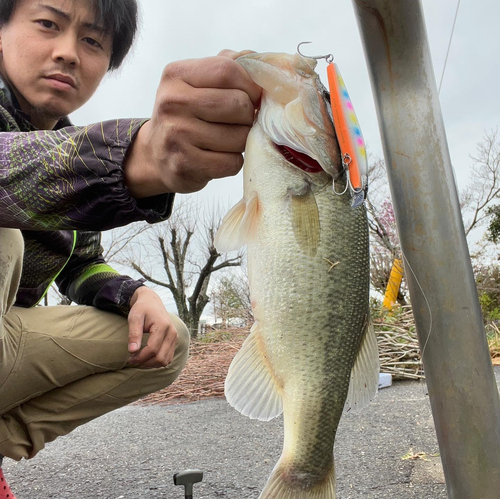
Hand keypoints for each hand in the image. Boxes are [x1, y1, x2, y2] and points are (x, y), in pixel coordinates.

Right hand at [124, 51, 260, 197]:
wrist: (156, 156)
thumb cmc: (185, 116)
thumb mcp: (196, 84)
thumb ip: (227, 67)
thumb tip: (260, 62)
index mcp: (176, 75)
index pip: (228, 71)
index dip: (251, 86)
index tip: (252, 98)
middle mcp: (172, 103)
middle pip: (238, 104)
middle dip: (248, 117)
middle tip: (238, 123)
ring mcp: (177, 135)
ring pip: (239, 137)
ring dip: (242, 142)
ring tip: (226, 141)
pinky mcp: (185, 165)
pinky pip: (231, 163)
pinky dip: (233, 162)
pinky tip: (219, 158)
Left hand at [127, 286, 177, 368]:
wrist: (152, 302)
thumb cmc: (141, 309)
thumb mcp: (134, 318)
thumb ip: (134, 334)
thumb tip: (132, 351)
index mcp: (163, 326)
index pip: (152, 349)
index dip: (140, 357)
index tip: (129, 358)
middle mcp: (172, 332)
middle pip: (160, 357)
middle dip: (145, 362)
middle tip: (133, 360)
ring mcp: (175, 337)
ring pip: (165, 360)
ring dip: (152, 364)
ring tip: (139, 359)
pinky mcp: (174, 341)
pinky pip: (168, 358)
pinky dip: (157, 361)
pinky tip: (147, 358)